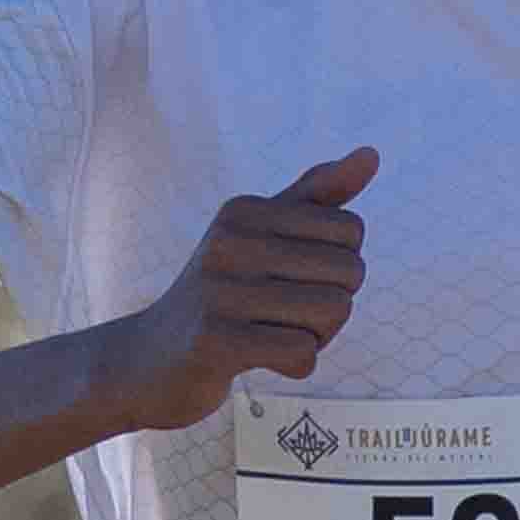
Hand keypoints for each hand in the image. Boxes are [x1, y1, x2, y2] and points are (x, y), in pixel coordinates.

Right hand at [101, 149, 375, 434]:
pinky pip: (303, 352)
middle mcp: (230, 241)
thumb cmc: (221, 295)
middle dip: (332, 305)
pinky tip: (267, 361)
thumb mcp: (262, 236)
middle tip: (285, 315)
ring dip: (318, 337)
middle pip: (349, 272)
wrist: (147, 359)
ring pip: (333, 312)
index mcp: (245, 210)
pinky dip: (298, 365)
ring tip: (274, 335)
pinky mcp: (215, 341)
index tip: (294, 280)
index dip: (338, 265)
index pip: (351, 229)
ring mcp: (219, 291)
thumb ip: (317, 196)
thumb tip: (372, 154)